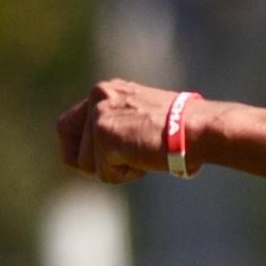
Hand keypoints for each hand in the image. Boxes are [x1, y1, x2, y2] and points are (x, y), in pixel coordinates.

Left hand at [55, 80, 188, 183]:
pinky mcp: (104, 135)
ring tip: (144, 154)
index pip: (68, 125)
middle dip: (92, 164)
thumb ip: (120, 127)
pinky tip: (146, 158)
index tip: (94, 162)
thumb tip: (108, 155)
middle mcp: (97, 96)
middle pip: (71, 147)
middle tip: (121, 164)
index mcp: (105, 91)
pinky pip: (106, 174)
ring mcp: (99, 115)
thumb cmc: (183, 130)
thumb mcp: (142, 119)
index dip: (77, 149)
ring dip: (116, 169)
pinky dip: (127, 174)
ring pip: (89, 165)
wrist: (197, 128)